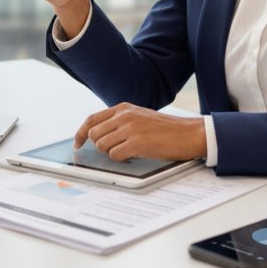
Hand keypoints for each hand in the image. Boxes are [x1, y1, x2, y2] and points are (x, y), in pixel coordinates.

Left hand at [73, 102, 206, 162]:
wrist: (188, 133)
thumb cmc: (166, 129)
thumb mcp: (140, 116)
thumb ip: (120, 121)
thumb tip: (100, 134)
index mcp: (123, 108)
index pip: (92, 119)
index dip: (81, 132)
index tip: (77, 143)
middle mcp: (124, 115)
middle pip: (94, 133)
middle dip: (99, 146)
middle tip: (113, 150)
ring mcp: (130, 128)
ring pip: (102, 146)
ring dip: (111, 153)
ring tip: (128, 151)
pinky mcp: (136, 142)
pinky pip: (115, 155)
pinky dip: (121, 159)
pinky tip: (135, 155)